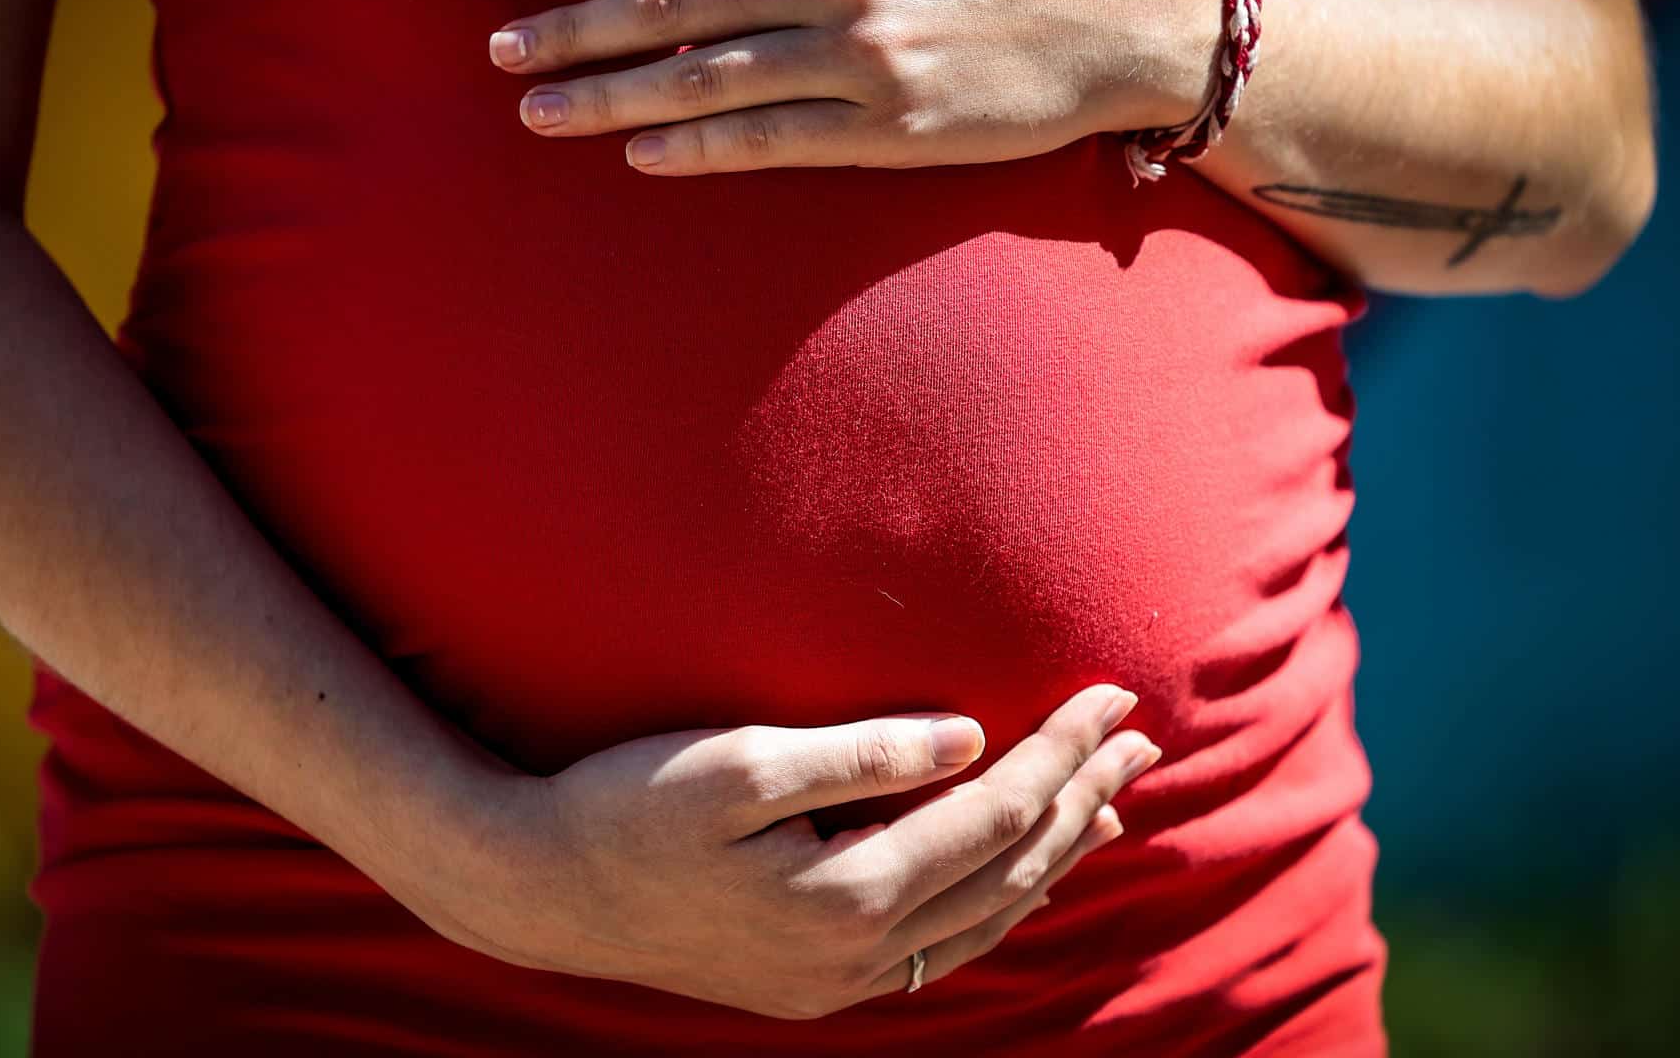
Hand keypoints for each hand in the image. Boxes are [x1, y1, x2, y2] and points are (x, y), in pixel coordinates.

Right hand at [418, 684, 1157, 1019]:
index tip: (1111, 696)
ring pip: (984, 920)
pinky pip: (939, 947)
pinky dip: (994, 902)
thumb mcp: (737, 764)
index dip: (1061, 751)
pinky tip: (1010, 874)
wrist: (537, 892)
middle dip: (1080, 801)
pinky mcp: (811, 982)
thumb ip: (860, 754)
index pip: (994, 813)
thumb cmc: (624, 807)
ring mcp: (835, 980)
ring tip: (1107, 810)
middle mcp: (857, 955)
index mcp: (847, 896)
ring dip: (1051, 858)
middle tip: (1142, 743)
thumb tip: (968, 736)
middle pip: (1008, 872)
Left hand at [486, 0, 1219, 175]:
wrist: (1123, 11)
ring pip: (705, 77)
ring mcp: (862, 56)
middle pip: (672, 1)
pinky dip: (698, 149)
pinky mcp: (889, 128)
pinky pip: (771, 141)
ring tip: (538, 112)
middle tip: (499, 50)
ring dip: (610, 98)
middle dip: (574, 27)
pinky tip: (641, 156)